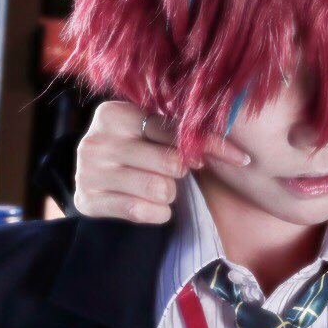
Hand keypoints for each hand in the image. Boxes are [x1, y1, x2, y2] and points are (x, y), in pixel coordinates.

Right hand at [73, 101, 249, 223]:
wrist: (96, 179)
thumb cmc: (137, 150)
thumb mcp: (155, 134)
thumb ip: (186, 132)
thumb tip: (237, 152)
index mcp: (114, 113)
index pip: (174, 130)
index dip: (209, 145)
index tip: (239, 158)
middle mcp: (96, 140)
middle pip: (172, 163)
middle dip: (180, 172)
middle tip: (172, 172)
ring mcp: (87, 172)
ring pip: (160, 189)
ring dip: (169, 193)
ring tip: (156, 185)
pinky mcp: (87, 201)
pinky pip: (143, 212)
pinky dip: (157, 213)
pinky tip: (149, 204)